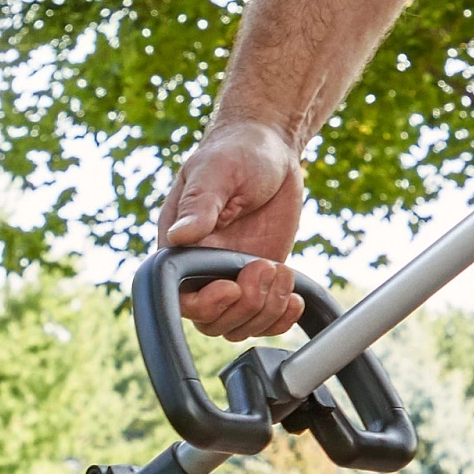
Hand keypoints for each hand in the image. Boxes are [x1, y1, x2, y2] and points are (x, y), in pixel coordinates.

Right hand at [156, 118, 309, 342]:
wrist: (272, 149)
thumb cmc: (237, 152)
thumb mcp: (217, 172)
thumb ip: (199, 206)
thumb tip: (178, 236)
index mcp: (178, 246)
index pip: (179, 297)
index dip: (205, 304)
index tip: (232, 286)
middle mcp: (201, 268)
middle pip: (212, 320)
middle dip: (244, 306)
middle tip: (266, 267)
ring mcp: (231, 276)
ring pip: (239, 325)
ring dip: (266, 310)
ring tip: (283, 272)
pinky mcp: (260, 278)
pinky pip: (265, 317)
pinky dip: (281, 318)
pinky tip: (295, 298)